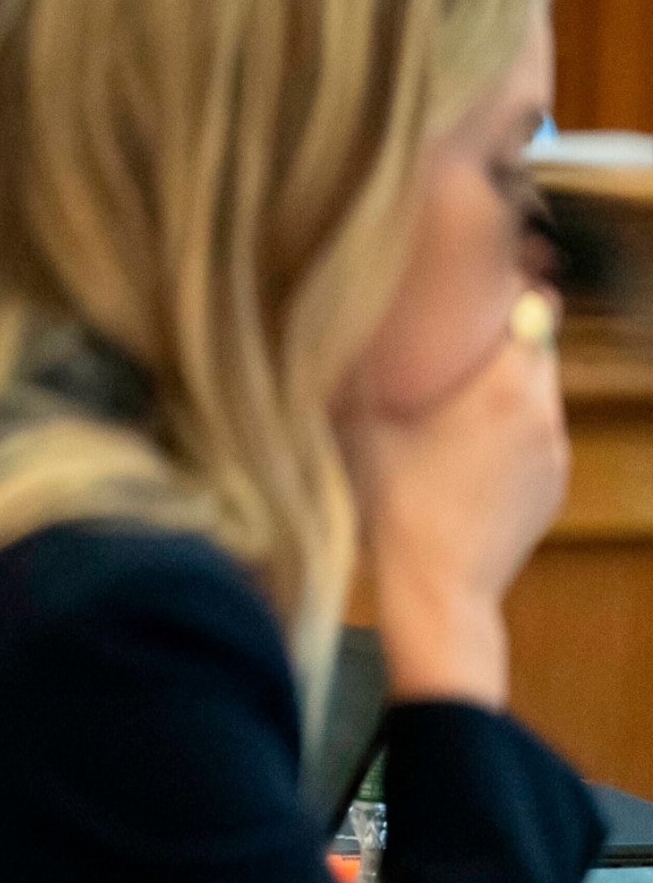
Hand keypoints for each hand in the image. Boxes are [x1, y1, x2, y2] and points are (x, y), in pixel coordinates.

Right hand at [339, 294, 565, 707]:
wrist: (440, 593)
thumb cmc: (396, 511)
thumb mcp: (361, 431)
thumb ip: (358, 374)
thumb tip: (328, 328)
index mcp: (503, 389)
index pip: (538, 307)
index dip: (511, 290)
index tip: (477, 289)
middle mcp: (543, 414)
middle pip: (539, 347)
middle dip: (502, 337)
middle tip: (453, 339)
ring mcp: (555, 453)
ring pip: (540, 393)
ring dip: (505, 385)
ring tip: (456, 398)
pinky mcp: (554, 485)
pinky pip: (539, 434)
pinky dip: (511, 428)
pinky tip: (467, 450)